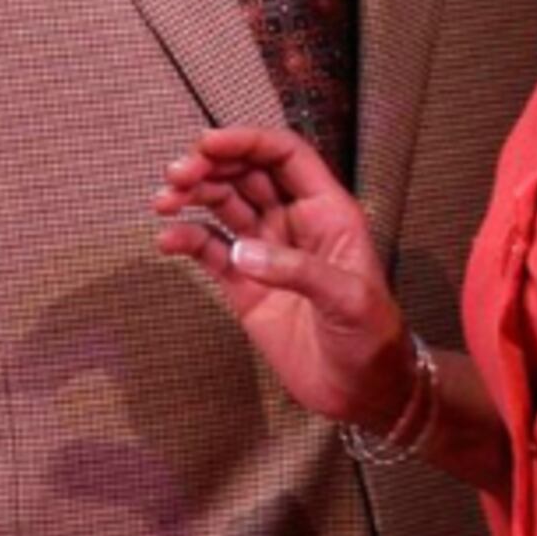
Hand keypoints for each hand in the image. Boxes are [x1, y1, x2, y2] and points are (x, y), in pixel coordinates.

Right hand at [153, 124, 407, 429]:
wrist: (362, 393)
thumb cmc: (372, 340)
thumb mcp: (349, 300)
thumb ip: (298, 272)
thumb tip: (243, 252)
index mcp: (327, 213)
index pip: (285, 157)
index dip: (248, 142)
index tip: (208, 143)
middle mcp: (294, 223)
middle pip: (246, 174)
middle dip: (210, 166)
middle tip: (176, 175)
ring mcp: (265, 252)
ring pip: (223, 205)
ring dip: (192, 196)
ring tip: (164, 201)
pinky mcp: (243, 284)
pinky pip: (209, 250)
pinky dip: (185, 239)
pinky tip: (166, 240)